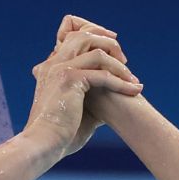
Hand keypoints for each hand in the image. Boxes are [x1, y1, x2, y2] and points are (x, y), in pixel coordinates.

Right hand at [26, 15, 141, 156]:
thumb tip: (109, 109)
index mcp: (51, 67)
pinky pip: (102, 75)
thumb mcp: (77, 113)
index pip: (72, 36)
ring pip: (96, 51)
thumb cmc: (59, 136)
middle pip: (84, 34)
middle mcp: (53, 63)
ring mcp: (60, 69)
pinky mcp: (70, 79)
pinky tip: (134, 91)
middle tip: (124, 59)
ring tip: (132, 78)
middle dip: (108, 42)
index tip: (113, 50)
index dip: (94, 36)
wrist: (43, 144)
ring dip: (118, 63)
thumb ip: (91, 102)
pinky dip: (121, 83)